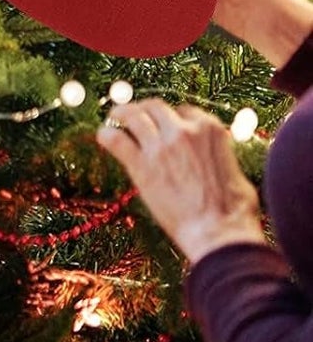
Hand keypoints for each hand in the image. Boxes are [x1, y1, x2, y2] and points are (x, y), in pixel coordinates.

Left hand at [97, 98, 265, 263]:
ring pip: (132, 115)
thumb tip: (216, 159)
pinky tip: (104, 138)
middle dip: (145, 110)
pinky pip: (115, 139)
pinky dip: (106, 135)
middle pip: (155, 107)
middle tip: (136, 118)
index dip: (173, 118)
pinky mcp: (141, 164)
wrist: (219, 235)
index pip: (184, 111)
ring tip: (115, 118)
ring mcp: (160, 145)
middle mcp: (183, 130)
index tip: (166, 126)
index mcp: (210, 129)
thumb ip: (220, 157)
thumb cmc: (235, 213)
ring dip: (121, 114)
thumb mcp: (235, 172)